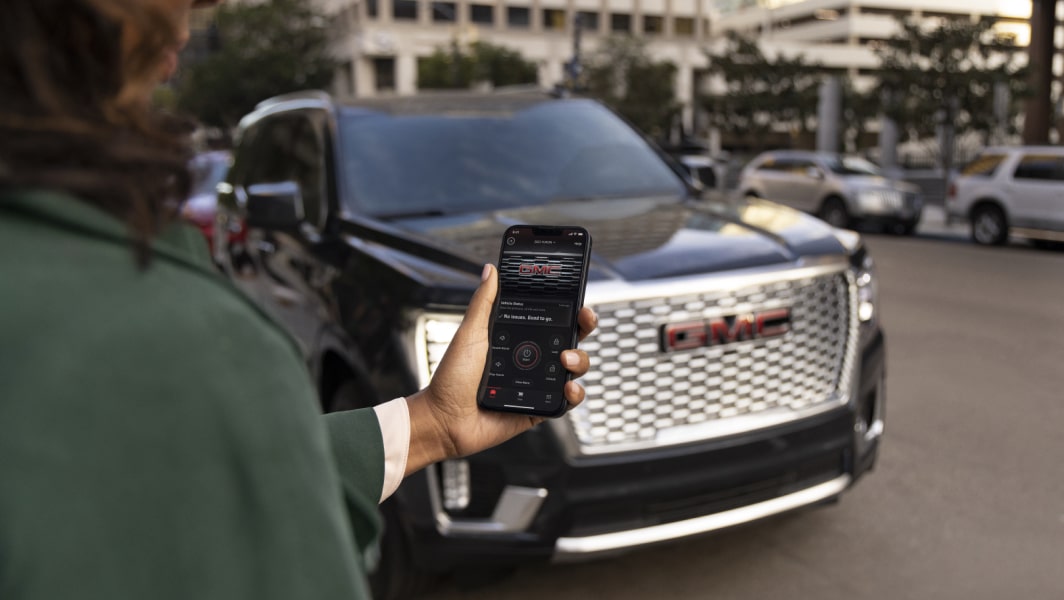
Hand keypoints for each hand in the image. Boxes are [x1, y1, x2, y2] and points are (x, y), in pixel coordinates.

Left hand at [403, 264, 595, 475]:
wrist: (445, 418)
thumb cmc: (451, 377)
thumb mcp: (470, 333)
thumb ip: (484, 302)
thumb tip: (490, 270)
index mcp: (517, 339)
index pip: (552, 320)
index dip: (570, 310)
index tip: (579, 302)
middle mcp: (531, 360)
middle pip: (570, 340)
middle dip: (584, 329)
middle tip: (583, 323)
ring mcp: (537, 384)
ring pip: (574, 369)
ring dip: (581, 360)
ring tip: (566, 360)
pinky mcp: (539, 408)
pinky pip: (566, 402)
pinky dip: (574, 395)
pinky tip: (568, 388)